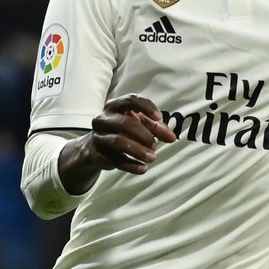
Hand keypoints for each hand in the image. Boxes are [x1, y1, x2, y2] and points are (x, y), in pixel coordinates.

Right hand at [58, 94, 177, 193]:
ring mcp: (98, 137)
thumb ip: (157, 128)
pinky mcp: (98, 154)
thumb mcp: (139, 124)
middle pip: (125, 123)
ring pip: (118, 142)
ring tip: (152, 157)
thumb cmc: (122, 130)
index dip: (146, 107)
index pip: (130, 100)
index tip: (159, 117)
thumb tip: (172, 138)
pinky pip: (116, 161)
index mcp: (115, 106)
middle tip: (155, 145)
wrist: (95, 148)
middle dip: (144, 135)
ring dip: (138, 150)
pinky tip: (143, 168)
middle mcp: (103, 119)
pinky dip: (131, 165)